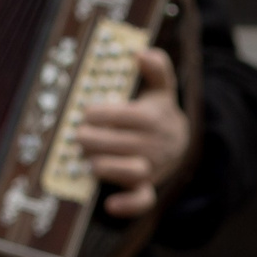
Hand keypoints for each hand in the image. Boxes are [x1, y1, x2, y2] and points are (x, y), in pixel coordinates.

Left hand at [74, 47, 187, 219]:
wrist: (179, 145)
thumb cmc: (157, 114)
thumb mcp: (161, 90)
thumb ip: (156, 70)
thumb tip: (141, 52)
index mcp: (155, 119)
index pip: (131, 116)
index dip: (106, 114)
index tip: (86, 111)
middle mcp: (154, 145)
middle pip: (124, 143)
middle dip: (96, 139)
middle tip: (77, 134)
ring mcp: (151, 168)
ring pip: (130, 170)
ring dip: (106, 166)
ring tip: (87, 159)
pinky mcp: (146, 187)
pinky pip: (142, 201)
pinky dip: (128, 205)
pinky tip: (110, 204)